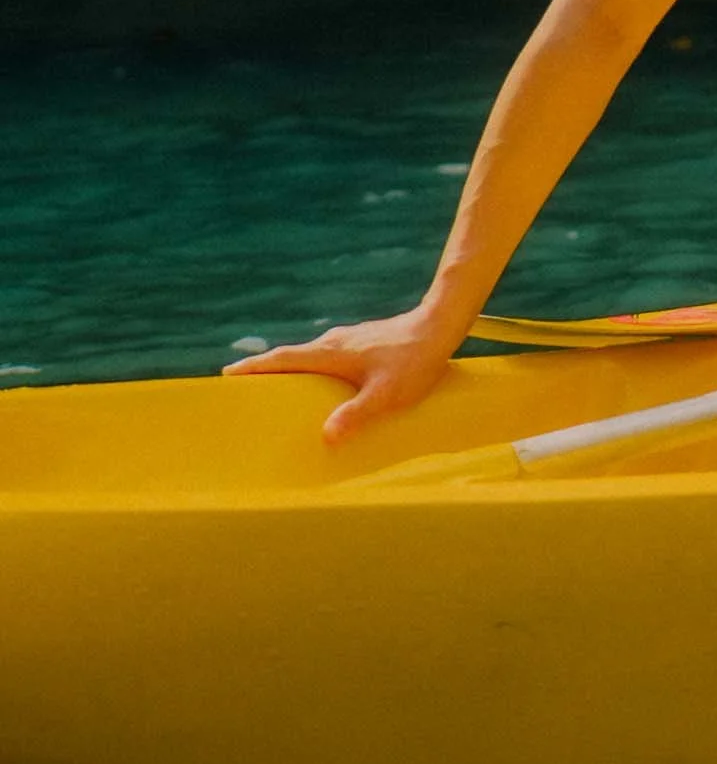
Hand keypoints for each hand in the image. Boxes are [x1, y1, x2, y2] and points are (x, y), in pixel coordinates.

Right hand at [224, 306, 460, 443]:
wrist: (441, 325)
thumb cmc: (415, 362)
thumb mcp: (386, 395)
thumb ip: (356, 415)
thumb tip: (325, 438)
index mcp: (331, 352)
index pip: (283, 359)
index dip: (254, 368)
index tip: (227, 375)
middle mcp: (334, 342)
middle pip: (290, 358)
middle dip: (264, 372)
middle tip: (241, 390)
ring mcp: (348, 340)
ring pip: (309, 357)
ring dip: (289, 372)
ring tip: (276, 395)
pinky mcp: (362, 343)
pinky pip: (325, 358)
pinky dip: (311, 371)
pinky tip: (320, 388)